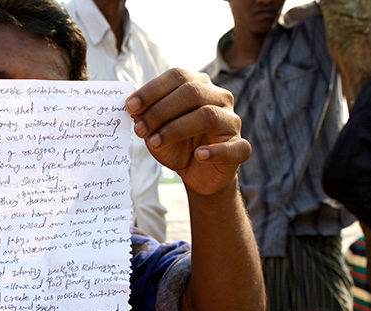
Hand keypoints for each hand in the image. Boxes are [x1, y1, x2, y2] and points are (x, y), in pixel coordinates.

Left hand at [126, 69, 249, 195]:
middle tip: (138, 130)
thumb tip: (133, 108)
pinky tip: (198, 155)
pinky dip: (215, 151)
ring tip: (154, 143)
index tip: (130, 107)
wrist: (198, 174)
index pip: (177, 76)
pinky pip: (234, 147)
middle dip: (160, 111)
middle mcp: (219, 98)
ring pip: (208, 115)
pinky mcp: (240, 148)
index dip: (152, 90)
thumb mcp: (156, 130)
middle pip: (192, 92)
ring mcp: (232, 122)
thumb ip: (146, 117)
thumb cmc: (177, 145)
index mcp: (199, 86)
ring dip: (176, 129)